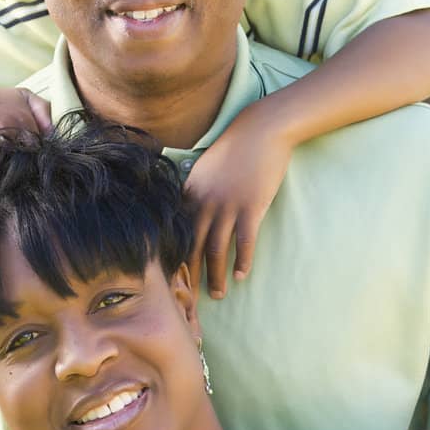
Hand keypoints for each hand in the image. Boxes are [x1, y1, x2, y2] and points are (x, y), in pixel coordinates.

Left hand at [184, 109, 292, 296]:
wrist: (260, 130)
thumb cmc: (234, 150)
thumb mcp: (204, 169)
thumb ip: (194, 191)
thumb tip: (188, 211)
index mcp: (189, 195)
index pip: (175, 234)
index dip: (171, 259)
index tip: (168, 280)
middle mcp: (203, 204)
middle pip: (190, 247)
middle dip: (188, 276)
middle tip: (188, 298)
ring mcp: (227, 206)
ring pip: (216, 250)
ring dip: (216, 275)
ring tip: (217, 294)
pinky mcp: (251, 207)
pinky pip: (244, 241)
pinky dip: (242, 261)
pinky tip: (241, 276)